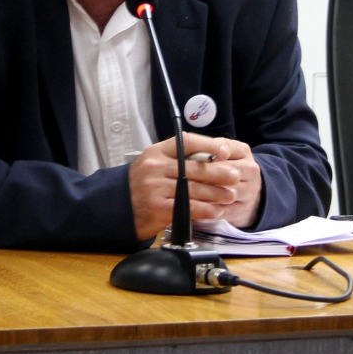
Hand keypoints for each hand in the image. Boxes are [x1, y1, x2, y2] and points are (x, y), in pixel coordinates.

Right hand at [127, 132, 263, 240]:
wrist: (117, 206)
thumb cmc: (142, 183)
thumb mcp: (154, 162)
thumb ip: (179, 157)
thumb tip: (213, 156)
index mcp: (156, 151)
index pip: (186, 142)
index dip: (208, 146)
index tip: (225, 152)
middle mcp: (155, 167)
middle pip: (194, 168)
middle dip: (219, 173)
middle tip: (235, 177)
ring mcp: (155, 188)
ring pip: (194, 189)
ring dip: (216, 194)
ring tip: (230, 196)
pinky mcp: (158, 208)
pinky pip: (188, 208)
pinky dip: (205, 210)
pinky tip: (216, 211)